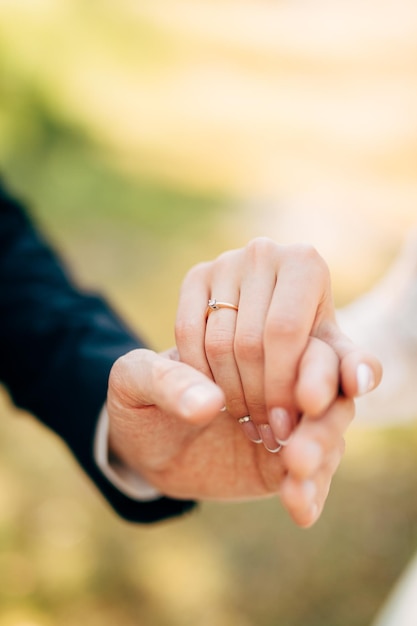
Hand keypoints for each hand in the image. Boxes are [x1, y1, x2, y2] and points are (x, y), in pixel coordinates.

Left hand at [107, 347, 353, 526]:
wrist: (142, 444)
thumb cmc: (144, 398)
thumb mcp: (136, 380)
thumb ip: (166, 380)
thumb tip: (209, 404)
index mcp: (256, 341)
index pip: (305, 343)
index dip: (316, 369)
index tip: (305, 399)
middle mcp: (283, 378)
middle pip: (331, 389)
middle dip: (324, 419)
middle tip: (299, 449)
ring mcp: (290, 422)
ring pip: (329, 431)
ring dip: (321, 453)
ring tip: (295, 476)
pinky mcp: (285, 464)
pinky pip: (312, 477)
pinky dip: (311, 492)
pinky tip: (301, 509)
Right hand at [175, 237, 381, 447]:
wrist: (276, 321)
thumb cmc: (309, 343)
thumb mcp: (334, 355)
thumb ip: (353, 369)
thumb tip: (360, 383)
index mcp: (304, 262)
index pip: (284, 332)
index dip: (281, 385)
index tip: (288, 426)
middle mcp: (263, 252)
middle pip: (249, 341)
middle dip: (258, 398)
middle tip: (268, 433)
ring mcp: (225, 261)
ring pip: (216, 342)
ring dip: (229, 394)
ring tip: (248, 423)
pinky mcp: (195, 275)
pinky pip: (187, 334)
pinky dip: (198, 375)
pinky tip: (216, 398)